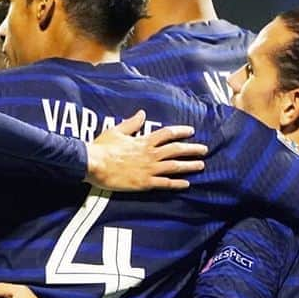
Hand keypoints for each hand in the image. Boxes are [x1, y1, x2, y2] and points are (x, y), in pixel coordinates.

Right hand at [84, 109, 206, 191]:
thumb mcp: (117, 131)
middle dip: (192, 149)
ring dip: (189, 165)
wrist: (94, 164)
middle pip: (176, 150)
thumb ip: (132, 123)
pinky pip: (165, 183)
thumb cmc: (102, 148)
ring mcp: (149, 169)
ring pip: (175, 166)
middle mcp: (150, 154)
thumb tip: (142, 113)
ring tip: (200, 165)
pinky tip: (186, 183)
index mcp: (144, 141)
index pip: (168, 134)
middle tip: (204, 150)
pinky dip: (176, 183)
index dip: (181, 131)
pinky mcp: (144, 183)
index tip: (191, 131)